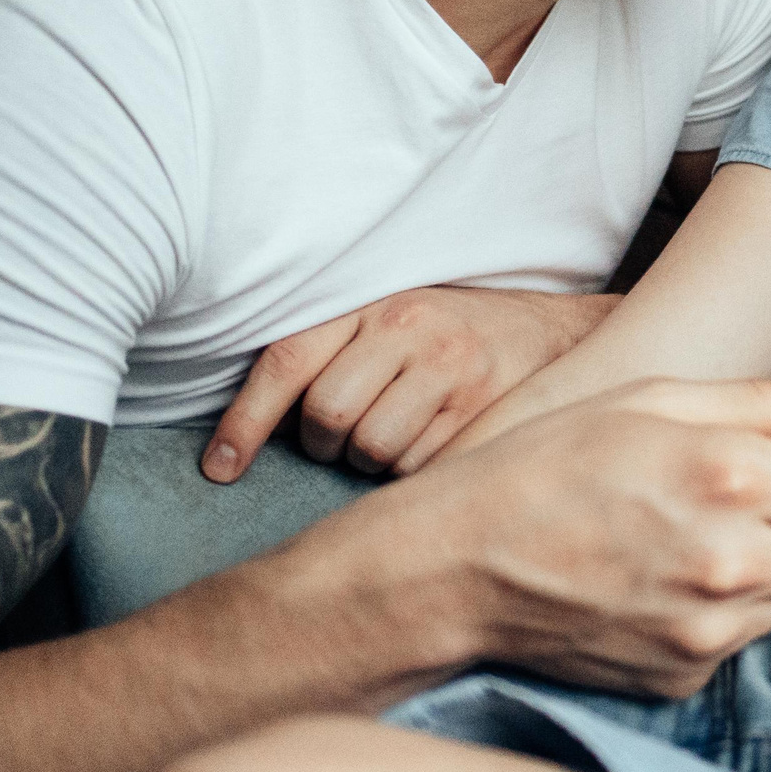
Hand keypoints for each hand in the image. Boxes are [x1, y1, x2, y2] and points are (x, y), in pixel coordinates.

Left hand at [204, 288, 619, 481]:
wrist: (551, 331)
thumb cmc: (445, 333)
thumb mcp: (385, 318)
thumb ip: (328, 352)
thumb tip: (246, 433)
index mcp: (372, 301)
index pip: (288, 360)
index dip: (244, 421)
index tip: (219, 469)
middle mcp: (410, 327)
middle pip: (327, 414)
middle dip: (323, 443)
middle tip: (338, 438)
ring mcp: (451, 367)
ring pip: (372, 448)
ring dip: (368, 460)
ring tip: (390, 437)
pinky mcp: (483, 407)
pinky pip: (417, 468)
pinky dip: (411, 470)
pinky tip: (428, 443)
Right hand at [348, 377, 770, 697]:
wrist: (457, 564)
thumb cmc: (549, 463)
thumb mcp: (650, 399)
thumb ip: (762, 405)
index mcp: (731, 473)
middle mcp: (731, 558)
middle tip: (763, 503)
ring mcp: (709, 627)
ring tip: (704, 539)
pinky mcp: (684, 673)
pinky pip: (745, 640)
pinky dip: (725, 615)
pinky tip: (669, 582)